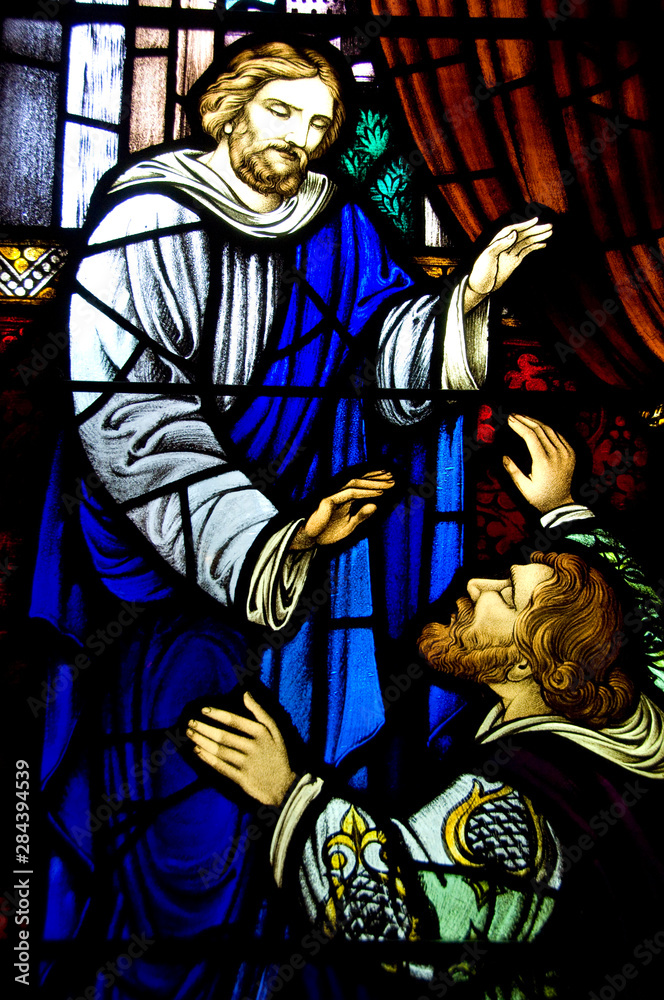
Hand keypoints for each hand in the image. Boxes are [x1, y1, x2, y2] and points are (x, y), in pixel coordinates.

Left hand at [187, 691, 295, 806]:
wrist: (283, 786)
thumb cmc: (276, 754)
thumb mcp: (274, 730)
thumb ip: (259, 711)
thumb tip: (245, 693)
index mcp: (261, 733)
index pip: (235, 721)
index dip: (218, 714)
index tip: (203, 710)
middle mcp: (254, 748)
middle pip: (224, 736)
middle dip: (204, 729)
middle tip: (190, 723)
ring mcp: (247, 764)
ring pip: (220, 751)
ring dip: (202, 742)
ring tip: (190, 734)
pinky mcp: (241, 779)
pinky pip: (221, 767)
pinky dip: (207, 758)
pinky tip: (197, 751)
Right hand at [290, 470, 394, 549]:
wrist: (310, 540)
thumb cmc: (327, 533)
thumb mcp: (349, 526)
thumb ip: (361, 516)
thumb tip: (375, 506)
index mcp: (344, 498)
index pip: (361, 485)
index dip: (375, 481)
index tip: (390, 480)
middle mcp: (339, 493)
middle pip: (360, 480)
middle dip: (376, 478)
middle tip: (392, 477)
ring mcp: (333, 495)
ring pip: (356, 484)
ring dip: (373, 482)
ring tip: (388, 483)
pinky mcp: (329, 500)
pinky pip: (350, 494)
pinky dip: (365, 492)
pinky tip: (377, 493)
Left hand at [464, 218, 552, 311]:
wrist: (480, 287)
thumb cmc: (480, 271)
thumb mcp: (488, 257)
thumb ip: (501, 244)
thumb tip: (514, 233)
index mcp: (498, 242)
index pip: (512, 230)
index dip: (524, 224)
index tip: (536, 221)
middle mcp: (505, 245)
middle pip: (522, 234)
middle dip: (536, 230)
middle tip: (550, 227)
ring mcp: (510, 253)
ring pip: (526, 242)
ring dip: (538, 236)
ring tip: (550, 232)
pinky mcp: (514, 261)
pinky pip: (526, 251)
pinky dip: (535, 247)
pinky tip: (543, 243)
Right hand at [503, 414, 575, 513]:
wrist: (561, 503)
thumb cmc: (539, 497)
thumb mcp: (523, 487)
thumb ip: (513, 470)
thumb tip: (504, 456)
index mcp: (543, 461)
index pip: (530, 436)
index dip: (519, 425)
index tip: (509, 420)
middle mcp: (556, 454)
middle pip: (540, 430)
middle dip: (525, 420)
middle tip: (514, 415)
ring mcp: (566, 453)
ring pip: (550, 430)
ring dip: (536, 422)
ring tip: (524, 418)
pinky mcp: (571, 454)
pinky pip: (559, 436)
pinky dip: (548, 429)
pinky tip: (539, 427)